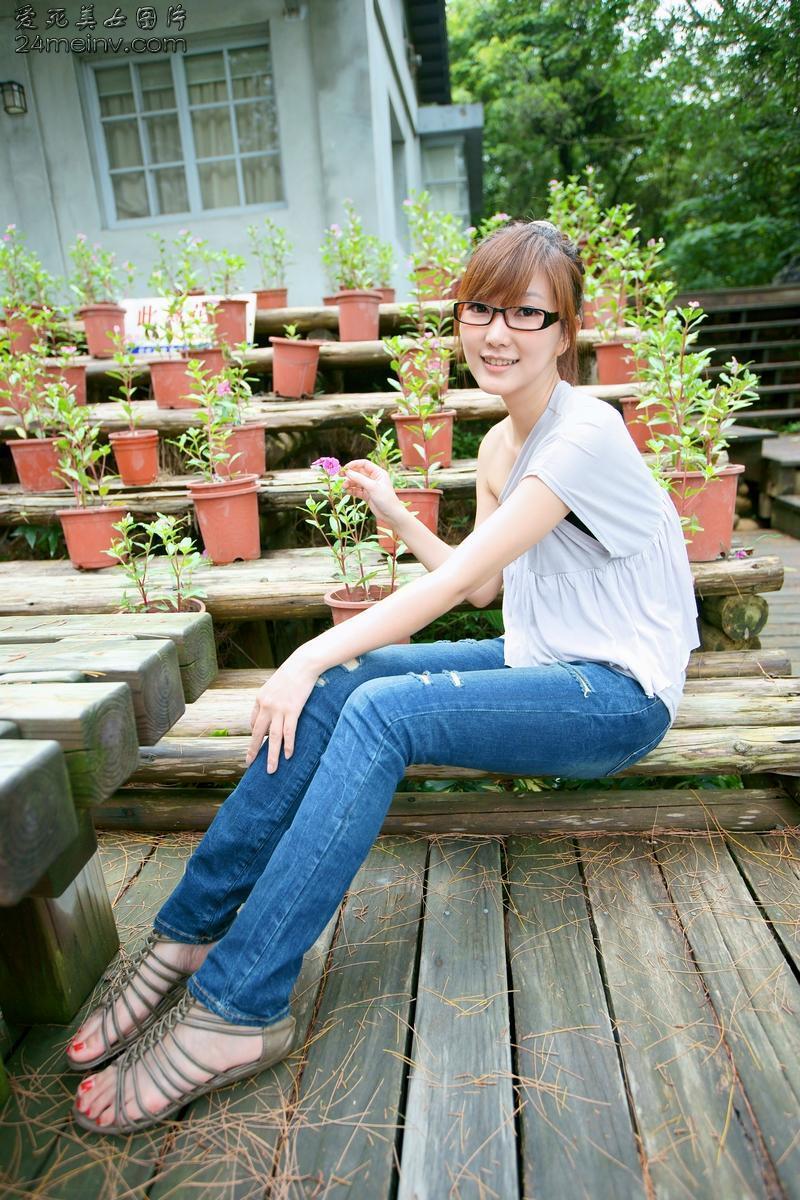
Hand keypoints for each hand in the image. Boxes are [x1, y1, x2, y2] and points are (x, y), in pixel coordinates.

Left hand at [247, 652, 319, 773]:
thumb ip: (269, 700)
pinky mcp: (293, 710)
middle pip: (258, 734)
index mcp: (260, 699)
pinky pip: (289, 732)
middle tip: (250, 764)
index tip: (258, 744)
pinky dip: (288, 745)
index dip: (256, 735)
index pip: (254, 722)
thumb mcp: (274, 685)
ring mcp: (279, 709)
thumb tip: (268, 716)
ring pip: (273, 738)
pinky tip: (288, 756)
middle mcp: (266, 706)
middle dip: (253, 751)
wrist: (303, 664)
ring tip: (270, 770)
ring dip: (271, 755)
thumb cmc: (291, 673)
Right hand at [342, 459, 402, 524]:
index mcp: (378, 473)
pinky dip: (352, 490)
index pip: (364, 464)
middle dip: (349, 474)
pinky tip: (347, 492)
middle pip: (358, 472)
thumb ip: (359, 479)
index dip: (354, 464)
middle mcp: (373, 478)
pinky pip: (357, 490)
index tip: (345, 468)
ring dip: (349, 483)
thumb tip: (347, 472)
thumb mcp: (372, 487)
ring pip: (356, 482)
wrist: (391, 515)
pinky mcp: (367, 495)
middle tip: (339, 476)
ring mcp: (370, 487)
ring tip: (344, 487)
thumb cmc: (385, 499)